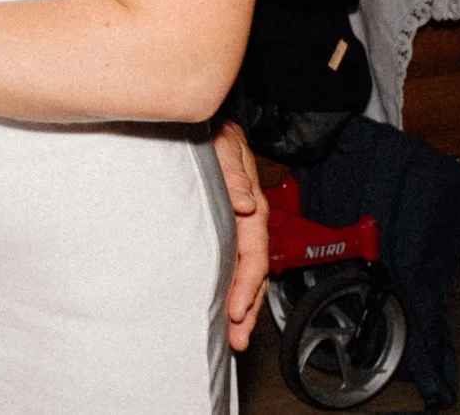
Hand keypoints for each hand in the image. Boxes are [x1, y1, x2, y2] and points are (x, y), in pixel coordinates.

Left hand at [214, 120, 268, 349]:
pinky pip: (234, 259)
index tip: (236, 308)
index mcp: (250, 204)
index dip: (246, 282)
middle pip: (254, 270)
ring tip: (235, 335)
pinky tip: (226, 304)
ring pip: (246, 270)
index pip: (253, 252)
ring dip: (243, 303)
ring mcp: (237, 222)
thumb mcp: (222, 144)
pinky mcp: (225, 224)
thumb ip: (232, 172)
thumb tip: (245, 204)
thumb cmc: (212, 131)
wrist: (205, 121)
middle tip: (236, 337)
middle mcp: (247, 217)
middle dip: (248, 306)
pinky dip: (233, 284)